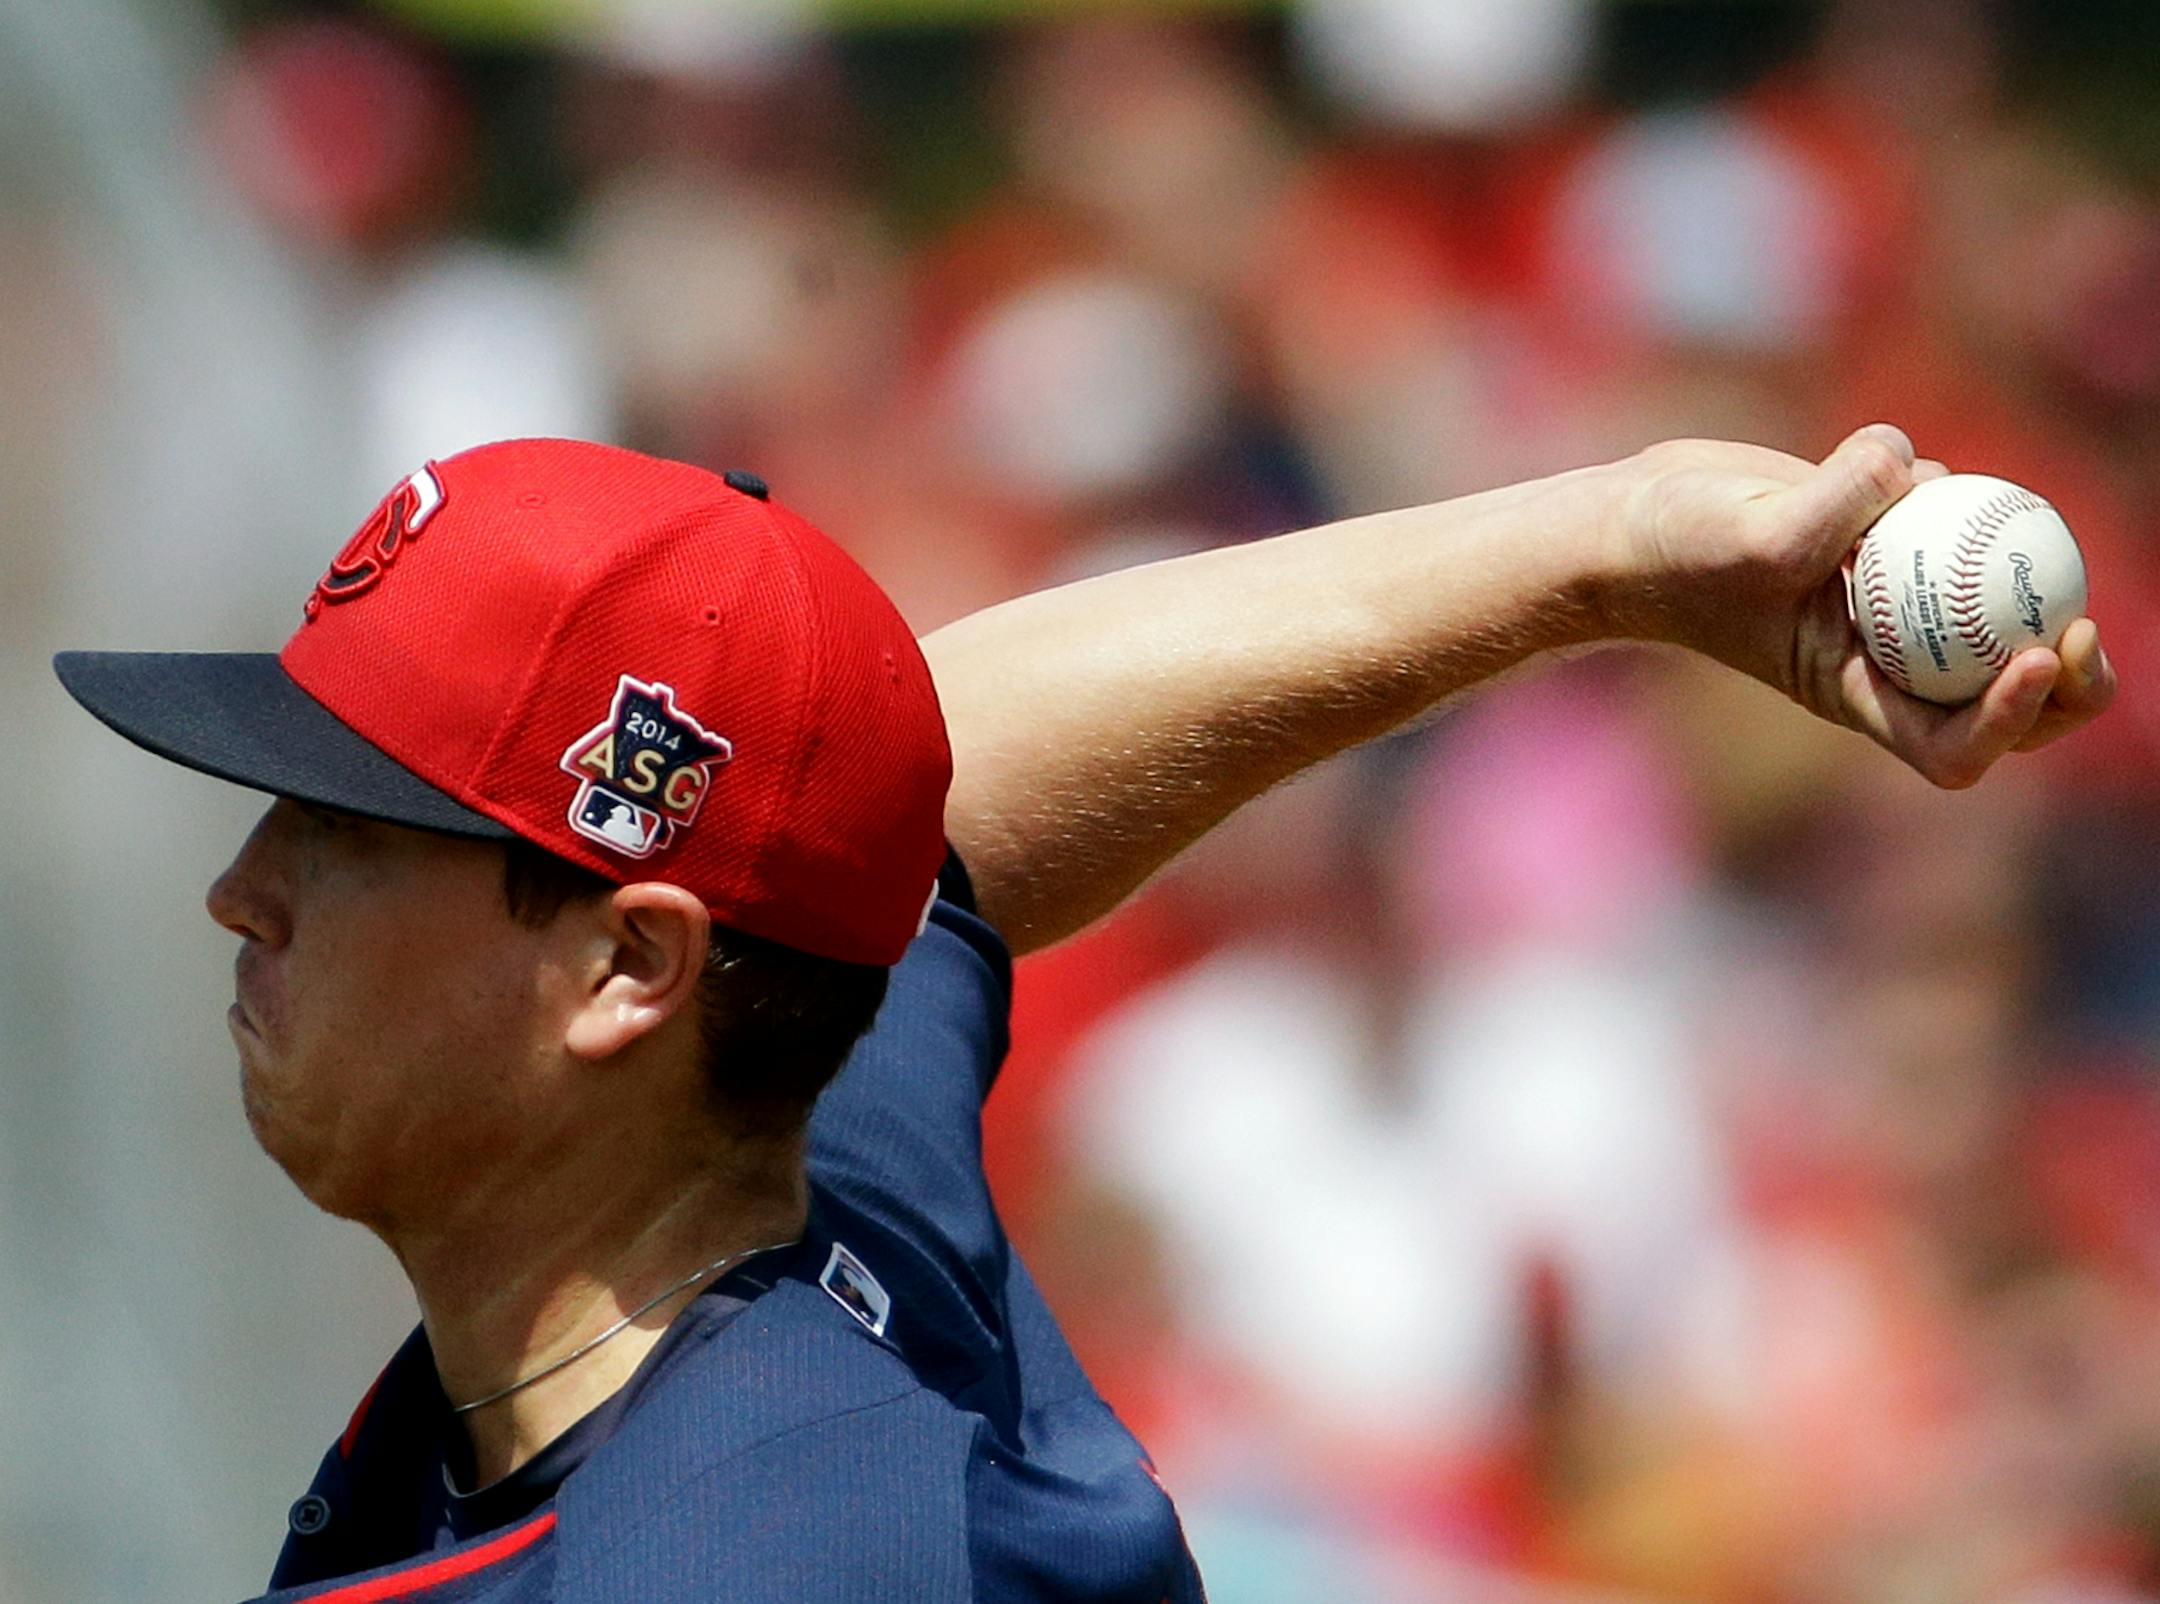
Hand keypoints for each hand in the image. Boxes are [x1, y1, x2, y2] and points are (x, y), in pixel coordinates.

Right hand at [1608, 423, 2115, 787]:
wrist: (1632, 521)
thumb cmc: (1677, 553)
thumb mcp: (1753, 538)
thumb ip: (1838, 506)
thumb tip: (1917, 468)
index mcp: (1855, 692)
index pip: (1952, 748)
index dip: (2012, 718)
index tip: (2036, 656)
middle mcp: (1885, 658)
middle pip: (2011, 701)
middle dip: (2069, 676)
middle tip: (2081, 622)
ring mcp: (1891, 600)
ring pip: (1998, 608)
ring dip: (2018, 572)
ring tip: (2005, 515)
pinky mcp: (1884, 538)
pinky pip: (1956, 524)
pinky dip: (1950, 492)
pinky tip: (1898, 467)